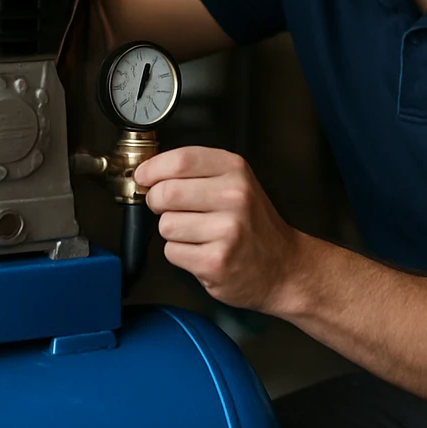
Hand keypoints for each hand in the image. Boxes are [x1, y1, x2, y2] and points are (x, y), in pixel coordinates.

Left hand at [134, 146, 304, 313]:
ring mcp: (227, 230)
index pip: (180, 160)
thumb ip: (196, 172)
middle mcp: (235, 197)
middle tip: (169, 209)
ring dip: (172, 232)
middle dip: (157, 202)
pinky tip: (202, 251)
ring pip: (166, 225)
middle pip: (166, 192)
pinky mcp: (216, 261)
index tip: (144, 176)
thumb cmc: (254, 226)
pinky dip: (180, 254)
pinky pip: (172, 252)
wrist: (283, 267)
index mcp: (235, 171)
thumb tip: (148, 171)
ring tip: (197, 234)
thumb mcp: (235, 183)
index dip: (152, 169)